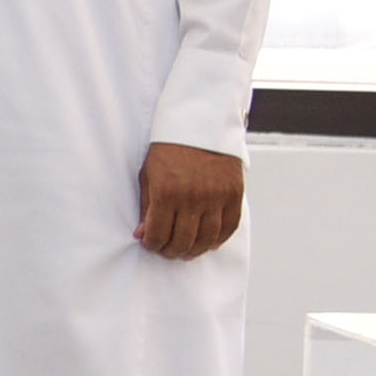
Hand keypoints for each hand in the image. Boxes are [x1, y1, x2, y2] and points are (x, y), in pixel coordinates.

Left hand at [136, 142, 246, 261]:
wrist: (200, 124)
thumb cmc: (169, 148)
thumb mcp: (148, 175)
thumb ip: (146, 207)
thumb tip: (141, 234)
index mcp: (167, 193)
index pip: (158, 235)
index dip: (152, 244)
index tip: (150, 243)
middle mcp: (193, 198)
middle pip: (183, 241)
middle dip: (171, 251)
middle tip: (167, 251)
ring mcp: (216, 197)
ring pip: (207, 239)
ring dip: (195, 250)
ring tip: (187, 251)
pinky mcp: (234, 194)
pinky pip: (229, 227)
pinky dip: (219, 239)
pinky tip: (209, 243)